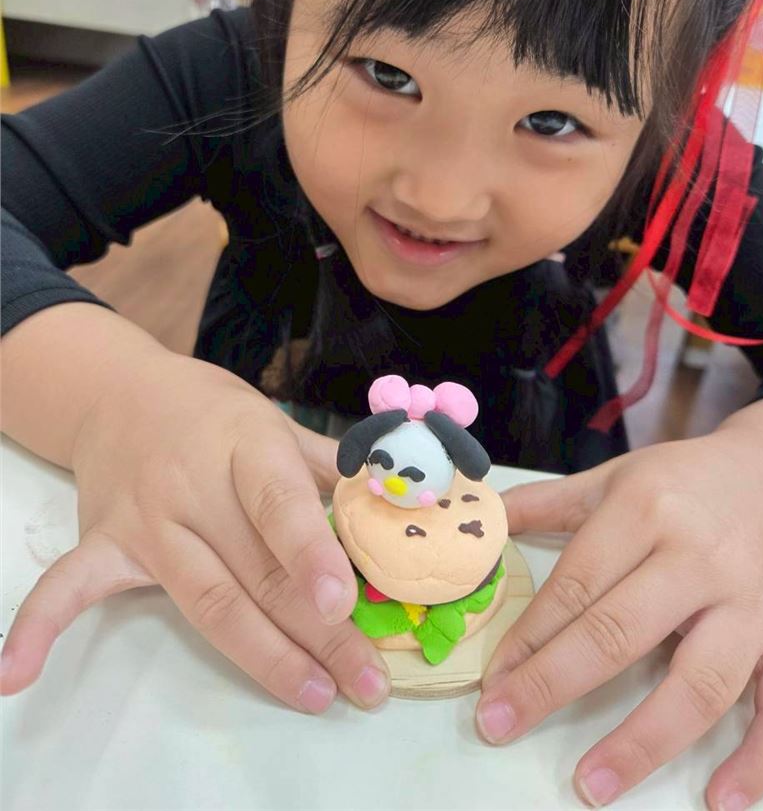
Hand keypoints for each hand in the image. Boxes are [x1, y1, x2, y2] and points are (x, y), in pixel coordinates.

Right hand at [0, 353, 389, 711]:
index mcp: (244, 442)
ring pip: (204, 597)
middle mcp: (191, 483)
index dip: (311, 552)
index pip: (277, 501)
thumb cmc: (214, 413)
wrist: (123, 392)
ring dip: (260, 653)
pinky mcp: (103, 541)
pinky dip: (38, 625)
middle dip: (316, 630)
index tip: (344, 602)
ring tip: (315, 694)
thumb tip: (400, 502)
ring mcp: (143, 518)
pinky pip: (68, 585)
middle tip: (366, 680)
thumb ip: (331, 467)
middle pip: (256, 568)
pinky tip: (14, 675)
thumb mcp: (277, 421)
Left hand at [477, 396, 762, 809]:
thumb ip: (549, 502)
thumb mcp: (618, 477)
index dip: (529, 637)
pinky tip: (720, 800)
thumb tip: (484, 520)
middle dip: (554, 685)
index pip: (577, 583)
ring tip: (594, 783)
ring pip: (700, 683)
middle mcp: (699, 558)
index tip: (492, 682)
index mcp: (646, 511)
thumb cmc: (689, 481)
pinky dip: (758, 761)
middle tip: (502, 725)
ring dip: (645, 741)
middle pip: (620, 632)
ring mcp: (754, 603)